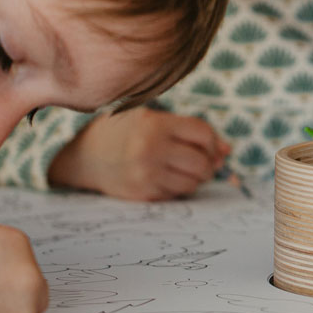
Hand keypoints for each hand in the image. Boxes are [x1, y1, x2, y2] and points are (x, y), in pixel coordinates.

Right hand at [47, 108, 229, 200]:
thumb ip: (189, 130)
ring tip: (185, 168)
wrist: (84, 156)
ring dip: (197, 177)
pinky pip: (177, 194)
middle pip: (202, 162)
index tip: (209, 144)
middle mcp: (150, 150)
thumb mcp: (152, 118)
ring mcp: (145, 175)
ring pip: (193, 182)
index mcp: (155, 124)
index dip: (213, 140)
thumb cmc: (124, 131)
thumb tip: (227, 151)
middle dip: (209, 162)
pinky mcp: (142, 194)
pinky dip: (180, 187)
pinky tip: (168, 176)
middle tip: (201, 160)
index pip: (202, 134)